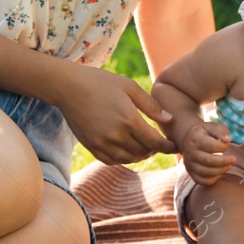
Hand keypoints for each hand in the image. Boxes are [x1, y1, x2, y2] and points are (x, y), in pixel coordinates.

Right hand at [57, 65, 174, 164]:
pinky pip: (112, 160)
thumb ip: (151, 106)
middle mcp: (116, 135)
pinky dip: (123, 158)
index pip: (155, 142)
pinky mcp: (92, 147)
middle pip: (143, 152)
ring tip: (144, 146)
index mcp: (129, 120)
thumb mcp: (129, 87)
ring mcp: (102, 143)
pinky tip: (127, 149)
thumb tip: (169, 120)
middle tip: (159, 143)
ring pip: (129, 159)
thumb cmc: (101, 82)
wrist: (69, 87)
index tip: (174, 146)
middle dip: (154, 149)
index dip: (168, 147)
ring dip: (140, 155)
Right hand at [180, 120, 233, 185]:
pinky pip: (201, 181)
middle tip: (234, 160)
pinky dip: (212, 180)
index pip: (211, 146)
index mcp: (195, 138)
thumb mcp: (211, 127)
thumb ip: (220, 130)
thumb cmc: (205, 133)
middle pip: (208, 161)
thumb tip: (228, 139)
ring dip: (220, 171)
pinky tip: (219, 174)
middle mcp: (189, 152)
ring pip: (205, 172)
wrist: (190, 140)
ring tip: (229, 166)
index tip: (227, 145)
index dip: (223, 147)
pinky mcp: (190, 173)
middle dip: (224, 162)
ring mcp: (189, 163)